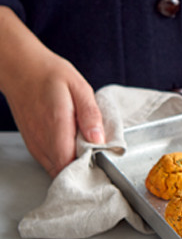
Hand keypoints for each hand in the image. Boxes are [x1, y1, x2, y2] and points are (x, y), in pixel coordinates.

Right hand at [0, 7, 102, 176]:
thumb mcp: (79, 88)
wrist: (20, 68)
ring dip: (72, 167)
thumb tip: (99, 140)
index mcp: (57, 125)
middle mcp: (42, 139)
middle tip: (99, 158)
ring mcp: (34, 143)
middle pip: (64, 171)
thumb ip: (90, 115)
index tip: (104, 162)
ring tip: (88, 153)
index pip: (71, 163)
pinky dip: (62, 161)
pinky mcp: (32, 143)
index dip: (89, 168)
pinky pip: (48, 162)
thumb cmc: (49, 74)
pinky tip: (74, 149)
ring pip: (54, 170)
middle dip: (83, 170)